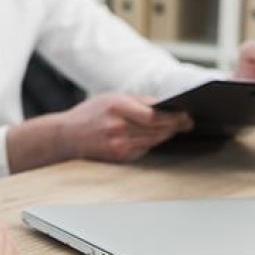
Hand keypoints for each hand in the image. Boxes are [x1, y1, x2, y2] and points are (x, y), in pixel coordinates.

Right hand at [56, 93, 191, 162]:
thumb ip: (139, 101)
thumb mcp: (112, 98)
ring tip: (174, 128)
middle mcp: (118, 128)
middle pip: (158, 129)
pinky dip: (151, 142)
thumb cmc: (90, 114)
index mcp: (117, 108)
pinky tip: (153, 136)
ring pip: (155, 140)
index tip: (186, 115)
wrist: (67, 135)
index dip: (174, 117)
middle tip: (187, 122)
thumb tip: (166, 105)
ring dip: (166, 134)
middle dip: (175, 126)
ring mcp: (119, 144)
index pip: (154, 115)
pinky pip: (145, 148)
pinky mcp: (120, 156)